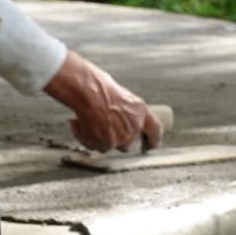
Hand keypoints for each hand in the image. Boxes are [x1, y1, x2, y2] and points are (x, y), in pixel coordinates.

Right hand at [43, 50, 163, 151]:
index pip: (155, 131)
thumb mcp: (122, 97)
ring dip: (99, 138)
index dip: (154, 140)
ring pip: (110, 146)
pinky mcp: (106, 144)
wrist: (88, 92)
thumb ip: (127, 113)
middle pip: (128, 143)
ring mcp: (120, 138)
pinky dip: (85, 137)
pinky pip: (94, 146)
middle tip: (104, 127)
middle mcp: (134, 128)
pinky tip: (79, 124)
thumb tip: (122, 122)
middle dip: (117, 139)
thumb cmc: (101, 88)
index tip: (151, 145)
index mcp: (142, 112)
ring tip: (88, 121)